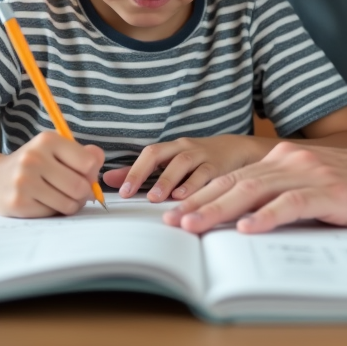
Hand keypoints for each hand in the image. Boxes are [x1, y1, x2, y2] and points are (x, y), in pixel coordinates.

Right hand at [0, 132, 105, 217]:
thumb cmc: (33, 165)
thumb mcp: (55, 150)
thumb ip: (83, 154)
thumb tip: (98, 162)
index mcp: (48, 140)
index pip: (89, 162)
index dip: (91, 173)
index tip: (83, 175)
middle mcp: (34, 158)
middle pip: (80, 186)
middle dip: (83, 193)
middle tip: (75, 192)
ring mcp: (24, 181)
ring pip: (69, 203)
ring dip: (71, 204)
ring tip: (60, 197)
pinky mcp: (18, 203)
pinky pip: (53, 213)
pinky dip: (54, 211)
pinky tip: (43, 202)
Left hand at [102, 135, 273, 202]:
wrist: (238, 150)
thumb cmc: (199, 160)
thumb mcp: (170, 162)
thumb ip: (141, 171)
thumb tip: (108, 179)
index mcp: (171, 148)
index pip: (148, 154)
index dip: (133, 171)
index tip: (121, 191)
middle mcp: (184, 148)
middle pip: (159, 154)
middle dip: (142, 172)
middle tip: (129, 193)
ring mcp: (202, 155)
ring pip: (182, 163)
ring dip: (167, 180)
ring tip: (155, 197)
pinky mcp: (219, 166)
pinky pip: (205, 173)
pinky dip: (193, 185)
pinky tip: (183, 197)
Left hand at [161, 141, 346, 233]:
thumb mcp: (319, 184)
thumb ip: (286, 193)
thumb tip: (249, 216)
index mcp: (286, 158)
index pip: (235, 177)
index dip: (203, 193)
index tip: (175, 211)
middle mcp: (293, 161)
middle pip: (236, 182)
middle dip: (199, 202)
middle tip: (171, 223)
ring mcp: (312, 175)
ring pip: (255, 191)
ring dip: (220, 209)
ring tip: (194, 225)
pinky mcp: (333, 191)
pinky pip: (292, 204)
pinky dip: (266, 216)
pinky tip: (247, 229)